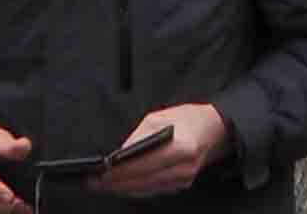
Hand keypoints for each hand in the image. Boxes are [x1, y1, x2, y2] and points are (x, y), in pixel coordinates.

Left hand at [102, 111, 233, 198]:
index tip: (100, 173)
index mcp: (179, 148)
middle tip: (94, 182)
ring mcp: (182, 180)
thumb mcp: (160, 117)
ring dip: (123, 188)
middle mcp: (182, 169)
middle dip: (116, 183)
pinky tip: (122, 186)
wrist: (213, 130)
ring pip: (146, 189)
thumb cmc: (186, 118)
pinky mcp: (181, 186)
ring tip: (103, 185)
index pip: (142, 164)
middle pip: (142, 181)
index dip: (119, 171)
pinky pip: (153, 190)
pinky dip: (135, 189)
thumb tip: (119, 154)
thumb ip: (139, 136)